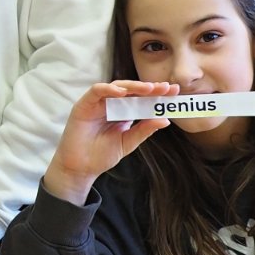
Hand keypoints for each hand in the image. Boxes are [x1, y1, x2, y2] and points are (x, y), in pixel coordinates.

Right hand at [41, 81, 173, 204]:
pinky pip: (97, 91)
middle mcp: (110, 104)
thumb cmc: (101, 155)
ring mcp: (97, 103)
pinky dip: (109, 89)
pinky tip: (122, 92)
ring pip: (116, 87)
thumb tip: (165, 120)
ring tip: (149, 88)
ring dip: (133, 86)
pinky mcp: (84, 104)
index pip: (141, 98)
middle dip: (149, 88)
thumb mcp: (128, 142)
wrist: (80, 168)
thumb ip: (144, 130)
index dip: (156, 94)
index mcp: (122, 112)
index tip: (174, 92)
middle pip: (131, 90)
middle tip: (166, 88)